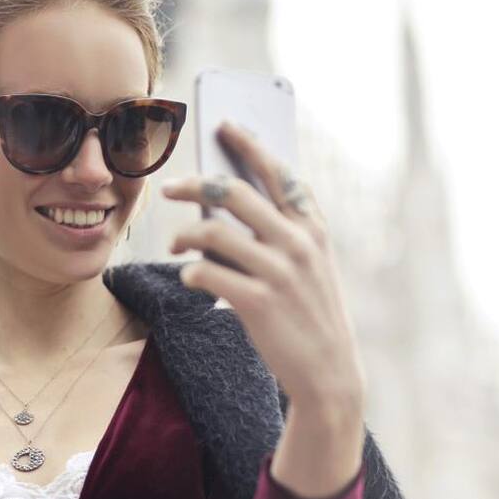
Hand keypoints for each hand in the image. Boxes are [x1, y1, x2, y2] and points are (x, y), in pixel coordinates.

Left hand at [159, 121, 365, 423]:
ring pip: (213, 233)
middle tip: (170, 186)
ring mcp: (279, 272)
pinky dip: (191, 273)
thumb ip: (283, 232)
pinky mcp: (258, 302)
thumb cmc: (309, 314)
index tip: (223, 126)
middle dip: (195, 184)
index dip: (249, 145)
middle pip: (234, 193)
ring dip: (185, 235)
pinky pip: (207, 274)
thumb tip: (228, 204)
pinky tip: (191, 277)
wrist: (329, 372)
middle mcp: (298, 242)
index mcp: (312, 227)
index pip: (278, 172)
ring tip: (176, 245)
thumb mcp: (311, 266)